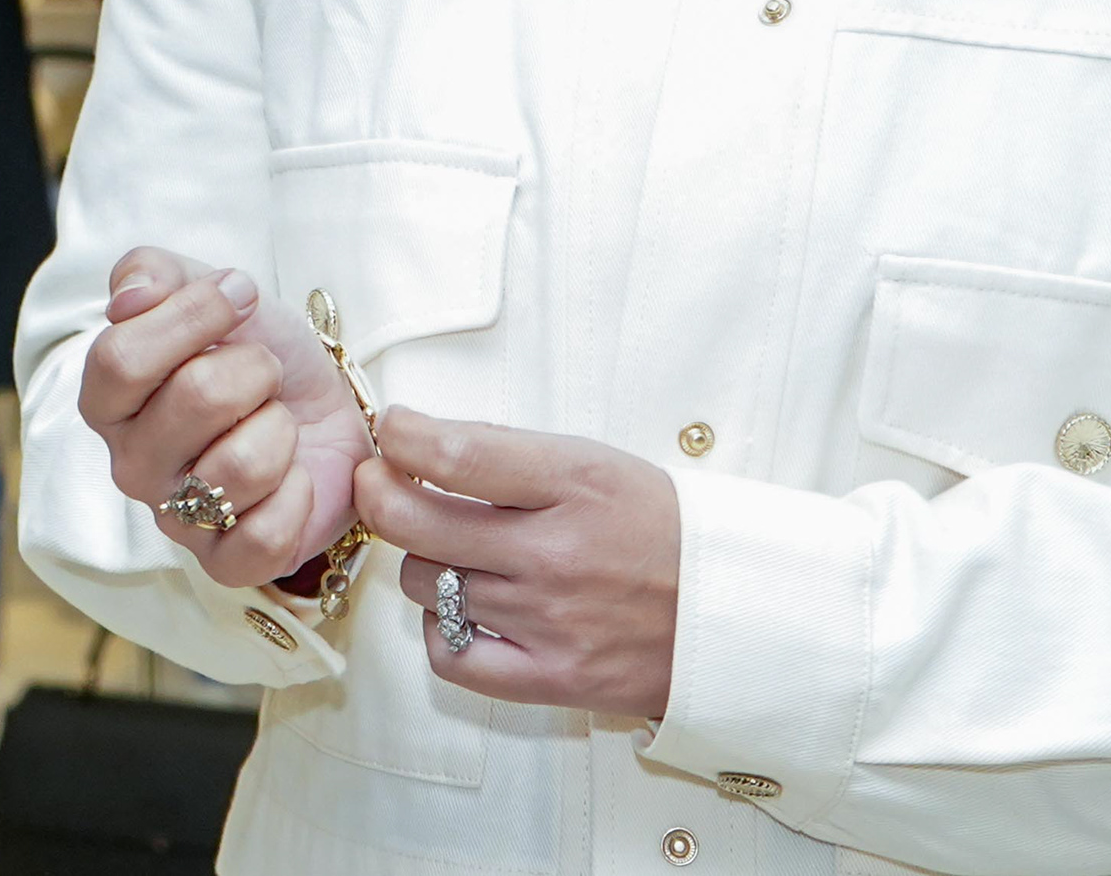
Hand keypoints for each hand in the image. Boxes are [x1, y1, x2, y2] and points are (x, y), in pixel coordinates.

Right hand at [77, 246, 373, 588]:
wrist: (322, 409)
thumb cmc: (253, 349)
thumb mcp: (206, 288)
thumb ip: (151, 273)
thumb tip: (128, 299)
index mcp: (109, 398)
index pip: (120, 358)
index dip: (191, 317)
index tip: (240, 294)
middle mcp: (130, 463)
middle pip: (194, 399)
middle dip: (254, 369)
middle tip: (263, 374)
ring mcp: (175, 520)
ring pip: (242, 464)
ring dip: (281, 429)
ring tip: (275, 426)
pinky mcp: (225, 564)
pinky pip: (267, 533)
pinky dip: (298, 494)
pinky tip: (291, 478)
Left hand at [362, 408, 679, 718]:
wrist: (731, 612)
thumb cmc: (658, 527)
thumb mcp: (596, 463)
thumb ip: (509, 451)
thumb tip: (421, 438)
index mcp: (574, 483)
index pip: (455, 453)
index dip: (401, 437)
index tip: (392, 430)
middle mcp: (556, 553)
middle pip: (415, 521)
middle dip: (379, 492)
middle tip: (380, 483)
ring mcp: (550, 621)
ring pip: (424, 584)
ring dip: (420, 561)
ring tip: (449, 550)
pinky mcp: (552, 679)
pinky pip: (451, 657)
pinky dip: (438, 631)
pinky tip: (455, 610)